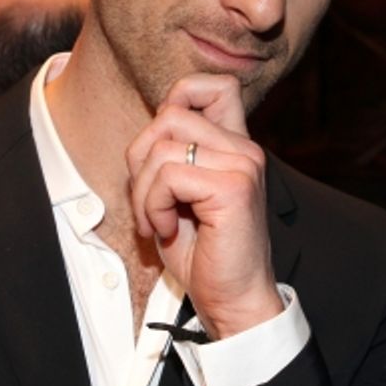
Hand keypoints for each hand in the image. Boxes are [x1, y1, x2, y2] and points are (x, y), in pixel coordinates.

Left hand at [126, 74, 281, 338]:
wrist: (233, 299)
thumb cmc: (205, 254)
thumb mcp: (179, 195)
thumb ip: (171, 156)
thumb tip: (148, 130)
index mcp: (235, 146)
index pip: (213, 85)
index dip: (178, 99)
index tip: (163, 149)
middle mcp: (244, 149)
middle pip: (169, 114)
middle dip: (141, 159)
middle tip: (150, 201)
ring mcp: (242, 165)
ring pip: (162, 146)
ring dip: (144, 191)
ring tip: (159, 221)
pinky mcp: (233, 187)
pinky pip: (168, 175)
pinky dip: (154, 206)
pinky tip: (168, 229)